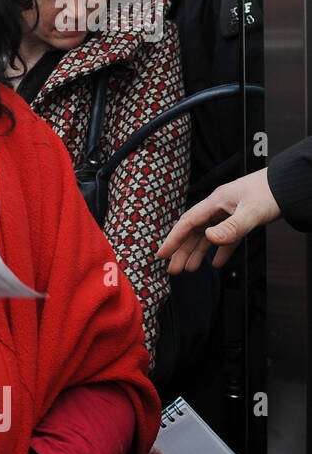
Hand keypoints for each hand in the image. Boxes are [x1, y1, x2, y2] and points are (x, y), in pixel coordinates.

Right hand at [157, 168, 279, 272]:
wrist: (291, 184)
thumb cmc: (273, 192)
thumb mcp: (252, 212)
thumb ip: (231, 227)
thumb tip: (209, 238)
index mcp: (216, 202)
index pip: (188, 223)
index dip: (173, 239)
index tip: (162, 254)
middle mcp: (219, 207)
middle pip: (195, 232)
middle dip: (182, 250)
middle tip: (173, 269)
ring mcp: (230, 213)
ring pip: (208, 236)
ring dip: (198, 252)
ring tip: (190, 268)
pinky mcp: (241, 219)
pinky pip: (226, 237)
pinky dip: (221, 250)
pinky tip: (217, 262)